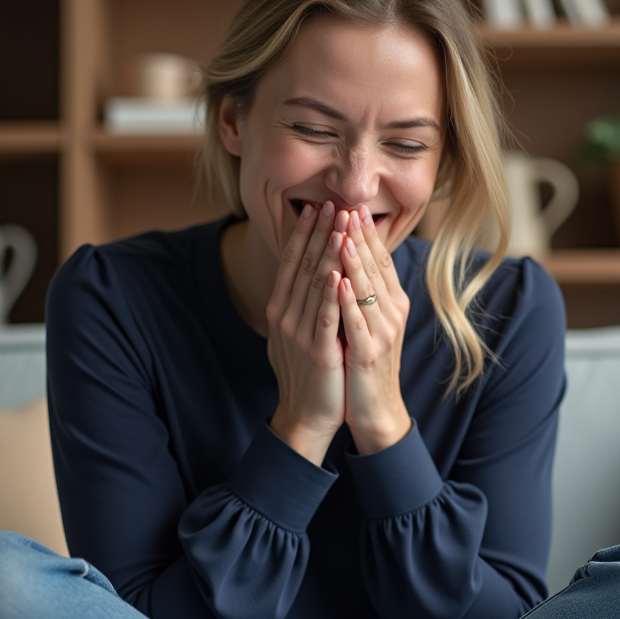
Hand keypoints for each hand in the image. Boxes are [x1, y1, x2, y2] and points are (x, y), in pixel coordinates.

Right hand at [266, 201, 346, 464]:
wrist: (305, 415)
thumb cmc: (306, 372)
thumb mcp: (296, 331)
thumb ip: (299, 302)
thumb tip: (308, 272)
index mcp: (280, 308)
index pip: (291, 262)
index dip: (303, 233)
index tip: (315, 207)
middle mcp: (285, 316)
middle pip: (302, 266)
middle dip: (318, 233)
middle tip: (332, 203)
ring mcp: (299, 333)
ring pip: (313, 284)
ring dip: (327, 252)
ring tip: (339, 225)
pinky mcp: (318, 351)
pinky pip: (324, 316)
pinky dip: (329, 293)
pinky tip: (336, 272)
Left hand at [336, 206, 411, 454]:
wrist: (375, 409)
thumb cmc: (365, 362)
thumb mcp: (367, 321)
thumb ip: (362, 291)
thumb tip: (347, 257)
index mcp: (391, 302)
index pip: (380, 259)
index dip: (366, 233)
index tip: (351, 206)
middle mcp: (392, 313)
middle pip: (376, 267)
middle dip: (359, 236)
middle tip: (346, 207)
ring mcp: (383, 332)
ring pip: (368, 290)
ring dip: (354, 260)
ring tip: (343, 233)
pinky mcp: (370, 353)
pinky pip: (356, 321)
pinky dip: (347, 300)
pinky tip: (338, 281)